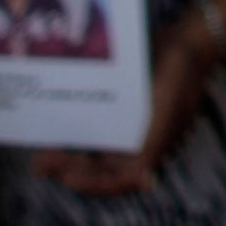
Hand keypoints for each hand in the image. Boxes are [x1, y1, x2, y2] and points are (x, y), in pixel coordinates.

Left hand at [33, 26, 215, 194]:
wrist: (185, 42)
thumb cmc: (180, 76)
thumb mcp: (170, 109)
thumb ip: (155, 144)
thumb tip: (144, 181)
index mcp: (150, 150)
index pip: (118, 180)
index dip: (92, 184)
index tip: (66, 177)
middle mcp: (136, 145)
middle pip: (99, 169)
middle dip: (69, 169)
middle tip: (41, 164)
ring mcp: (126, 129)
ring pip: (91, 152)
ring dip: (67, 155)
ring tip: (41, 153)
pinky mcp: (117, 111)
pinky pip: (92, 129)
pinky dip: (75, 133)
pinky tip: (54, 128)